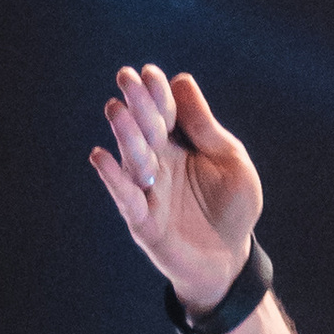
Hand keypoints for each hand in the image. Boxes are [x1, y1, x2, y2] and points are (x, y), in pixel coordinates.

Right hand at [90, 64, 259, 316]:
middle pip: (146, 130)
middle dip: (137, 105)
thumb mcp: (230, 162)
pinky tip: (101, 156)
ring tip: (116, 110)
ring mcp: (148, 191)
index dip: (157, 94)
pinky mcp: (142, 221)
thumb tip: (182, 81)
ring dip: (125, 134)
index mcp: (179, 144)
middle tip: (126, 78)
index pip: (165, 112)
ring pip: (133, 159)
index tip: (150, 74)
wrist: (230, 259)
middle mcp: (158, 163)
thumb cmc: (232, 208)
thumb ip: (206, 127)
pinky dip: (112, 178)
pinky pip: (125, 197)